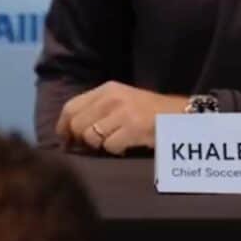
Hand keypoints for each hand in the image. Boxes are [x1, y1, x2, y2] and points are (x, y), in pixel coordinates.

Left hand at [56, 81, 187, 155]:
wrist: (178, 114)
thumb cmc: (146, 110)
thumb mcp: (118, 100)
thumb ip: (95, 109)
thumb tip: (69, 130)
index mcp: (105, 89)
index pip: (70, 106)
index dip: (63, 125)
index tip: (64, 139)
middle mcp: (111, 98)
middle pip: (77, 124)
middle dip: (79, 139)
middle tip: (89, 146)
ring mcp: (123, 112)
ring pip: (91, 136)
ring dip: (98, 146)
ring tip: (111, 143)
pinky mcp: (134, 128)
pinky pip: (110, 146)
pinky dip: (115, 151)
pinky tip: (125, 146)